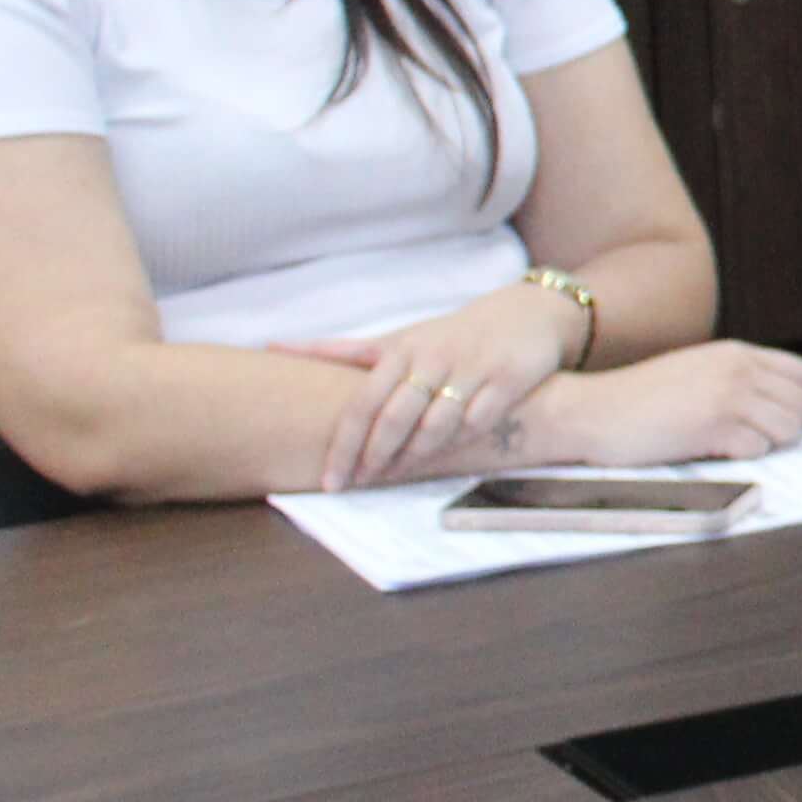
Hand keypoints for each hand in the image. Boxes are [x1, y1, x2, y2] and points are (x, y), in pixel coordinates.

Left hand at [283, 285, 585, 488]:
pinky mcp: (507, 381)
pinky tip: (442, 459)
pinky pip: (477, 422)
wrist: (526, 315)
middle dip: (371, 459)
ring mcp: (472, 370)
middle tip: (354, 486)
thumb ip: (344, 352)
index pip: (362, 404)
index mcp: (402, 349)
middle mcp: (434, 359)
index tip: (330, 480)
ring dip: (411, 457)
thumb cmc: (451, 334)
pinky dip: (458, 444)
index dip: (343, 446)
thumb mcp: (400, 338)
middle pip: (393, 419)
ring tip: (392, 476)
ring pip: (434, 425)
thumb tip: (275, 347)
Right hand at [542, 342, 801, 467]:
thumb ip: (736, 379)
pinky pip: (758, 448)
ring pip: (789, 428)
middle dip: (791, 428)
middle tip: (761, 440)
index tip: (790, 421)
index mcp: (738, 354)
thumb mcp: (697, 372)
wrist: (590, 410)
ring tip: (734, 446)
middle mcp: (739, 370)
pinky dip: (743, 456)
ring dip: (768, 444)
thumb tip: (778, 406)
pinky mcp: (713, 426)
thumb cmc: (639, 400)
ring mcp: (728, 396)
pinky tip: (714, 452)